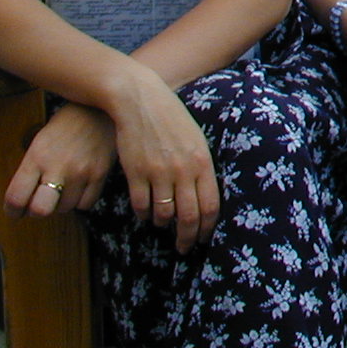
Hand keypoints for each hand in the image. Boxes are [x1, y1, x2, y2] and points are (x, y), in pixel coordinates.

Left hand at [4, 102, 115, 218]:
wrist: (101, 108)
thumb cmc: (66, 126)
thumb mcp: (40, 142)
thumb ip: (32, 171)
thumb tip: (26, 199)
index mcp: (37, 157)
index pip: (16, 198)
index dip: (13, 210)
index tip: (16, 210)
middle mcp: (58, 166)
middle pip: (40, 210)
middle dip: (37, 210)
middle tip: (39, 202)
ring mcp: (81, 171)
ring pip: (65, 208)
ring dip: (61, 203)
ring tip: (63, 188)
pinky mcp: (101, 174)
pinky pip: (86, 204)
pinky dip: (80, 200)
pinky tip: (79, 187)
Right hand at [106, 74, 219, 253]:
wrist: (141, 100)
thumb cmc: (172, 119)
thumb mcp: (196, 139)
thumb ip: (201, 167)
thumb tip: (206, 196)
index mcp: (202, 162)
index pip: (210, 205)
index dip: (207, 227)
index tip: (203, 237)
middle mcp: (183, 170)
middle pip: (189, 216)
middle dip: (187, 237)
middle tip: (184, 247)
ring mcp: (158, 172)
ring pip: (163, 214)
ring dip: (164, 224)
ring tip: (164, 224)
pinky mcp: (135, 172)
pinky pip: (141, 205)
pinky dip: (144, 214)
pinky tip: (146, 214)